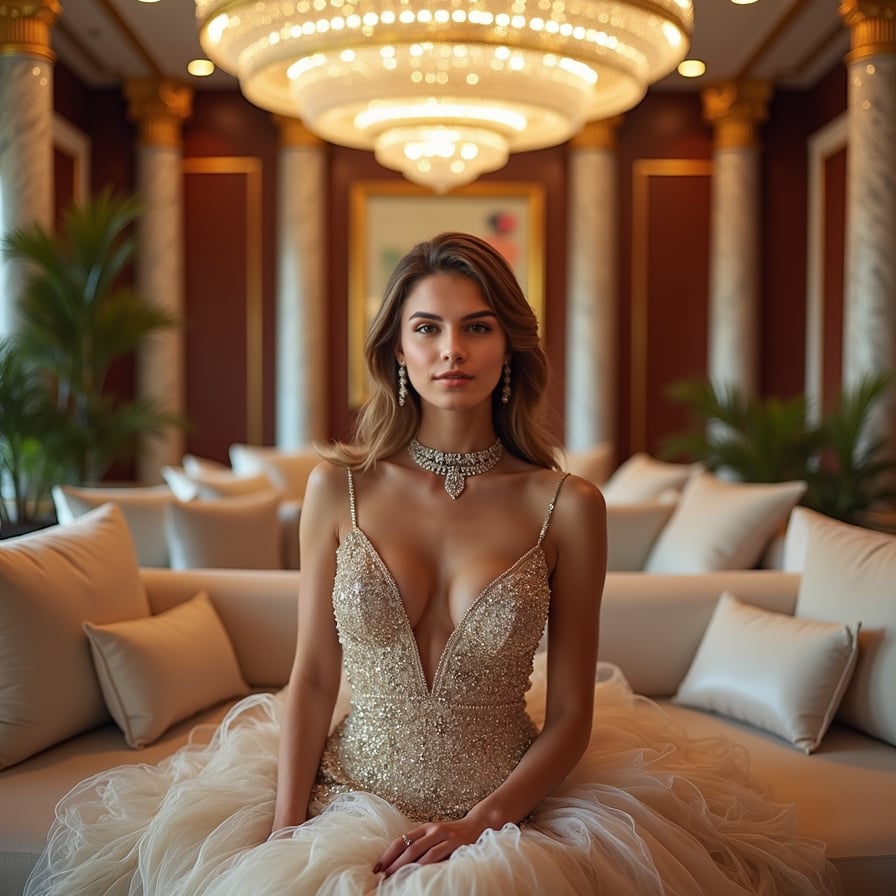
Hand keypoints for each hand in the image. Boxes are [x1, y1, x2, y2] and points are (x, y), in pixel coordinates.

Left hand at [372, 817, 486, 877]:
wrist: (478, 824)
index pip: (401, 840)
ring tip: (395, 877)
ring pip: (422, 853)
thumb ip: (421, 844)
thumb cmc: (452, 835)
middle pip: (409, 847)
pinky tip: (418, 874)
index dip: (388, 853)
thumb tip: (398, 861)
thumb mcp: (434, 835)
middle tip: (382, 875)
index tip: (376, 867)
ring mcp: (445, 837)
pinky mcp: (455, 844)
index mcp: (425, 828)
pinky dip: (426, 866)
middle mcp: (433, 830)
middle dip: (394, 862)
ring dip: (407, 866)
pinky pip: (438, 856)